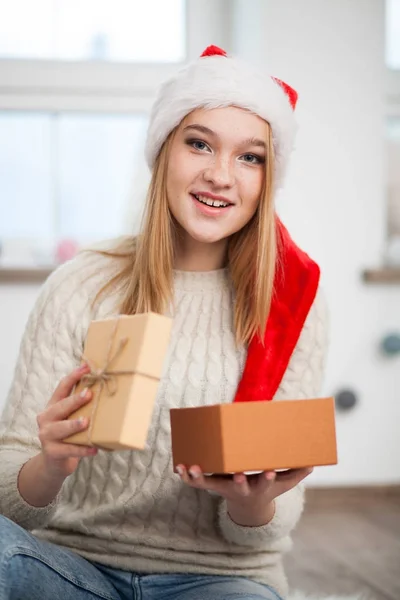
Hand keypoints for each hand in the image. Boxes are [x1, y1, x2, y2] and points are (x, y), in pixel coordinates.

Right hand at [36, 364, 97, 481]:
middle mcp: (46, 419)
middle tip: (89, 394)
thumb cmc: (69, 435)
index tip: (86, 367)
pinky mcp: (52, 452)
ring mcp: (46, 436)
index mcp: (52, 406)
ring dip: (74, 425)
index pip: (61, 388)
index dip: (73, 376)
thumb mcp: (71, 418)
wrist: (54, 463)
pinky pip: (69, 450)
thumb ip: (81, 407)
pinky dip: (82, 449)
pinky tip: (94, 449)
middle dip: (75, 400)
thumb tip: (108, 389)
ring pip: (62, 428)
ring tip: (86, 422)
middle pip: (60, 407)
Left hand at [176, 464, 312, 525]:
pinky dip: (186, 475)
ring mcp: (223, 488)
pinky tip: (179, 466)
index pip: (263, 483)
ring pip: (209, 485)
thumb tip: (313, 463)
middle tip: (236, 474)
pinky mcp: (211, 485)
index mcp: (258, 487)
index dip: (266, 478)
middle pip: (236, 486)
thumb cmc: (267, 488)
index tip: (268, 472)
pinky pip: (195, 482)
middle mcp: (240, 488)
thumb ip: (296, 473)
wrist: (249, 507)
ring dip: (199, 477)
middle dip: (236, 481)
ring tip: (191, 467)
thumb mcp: (283, 483)